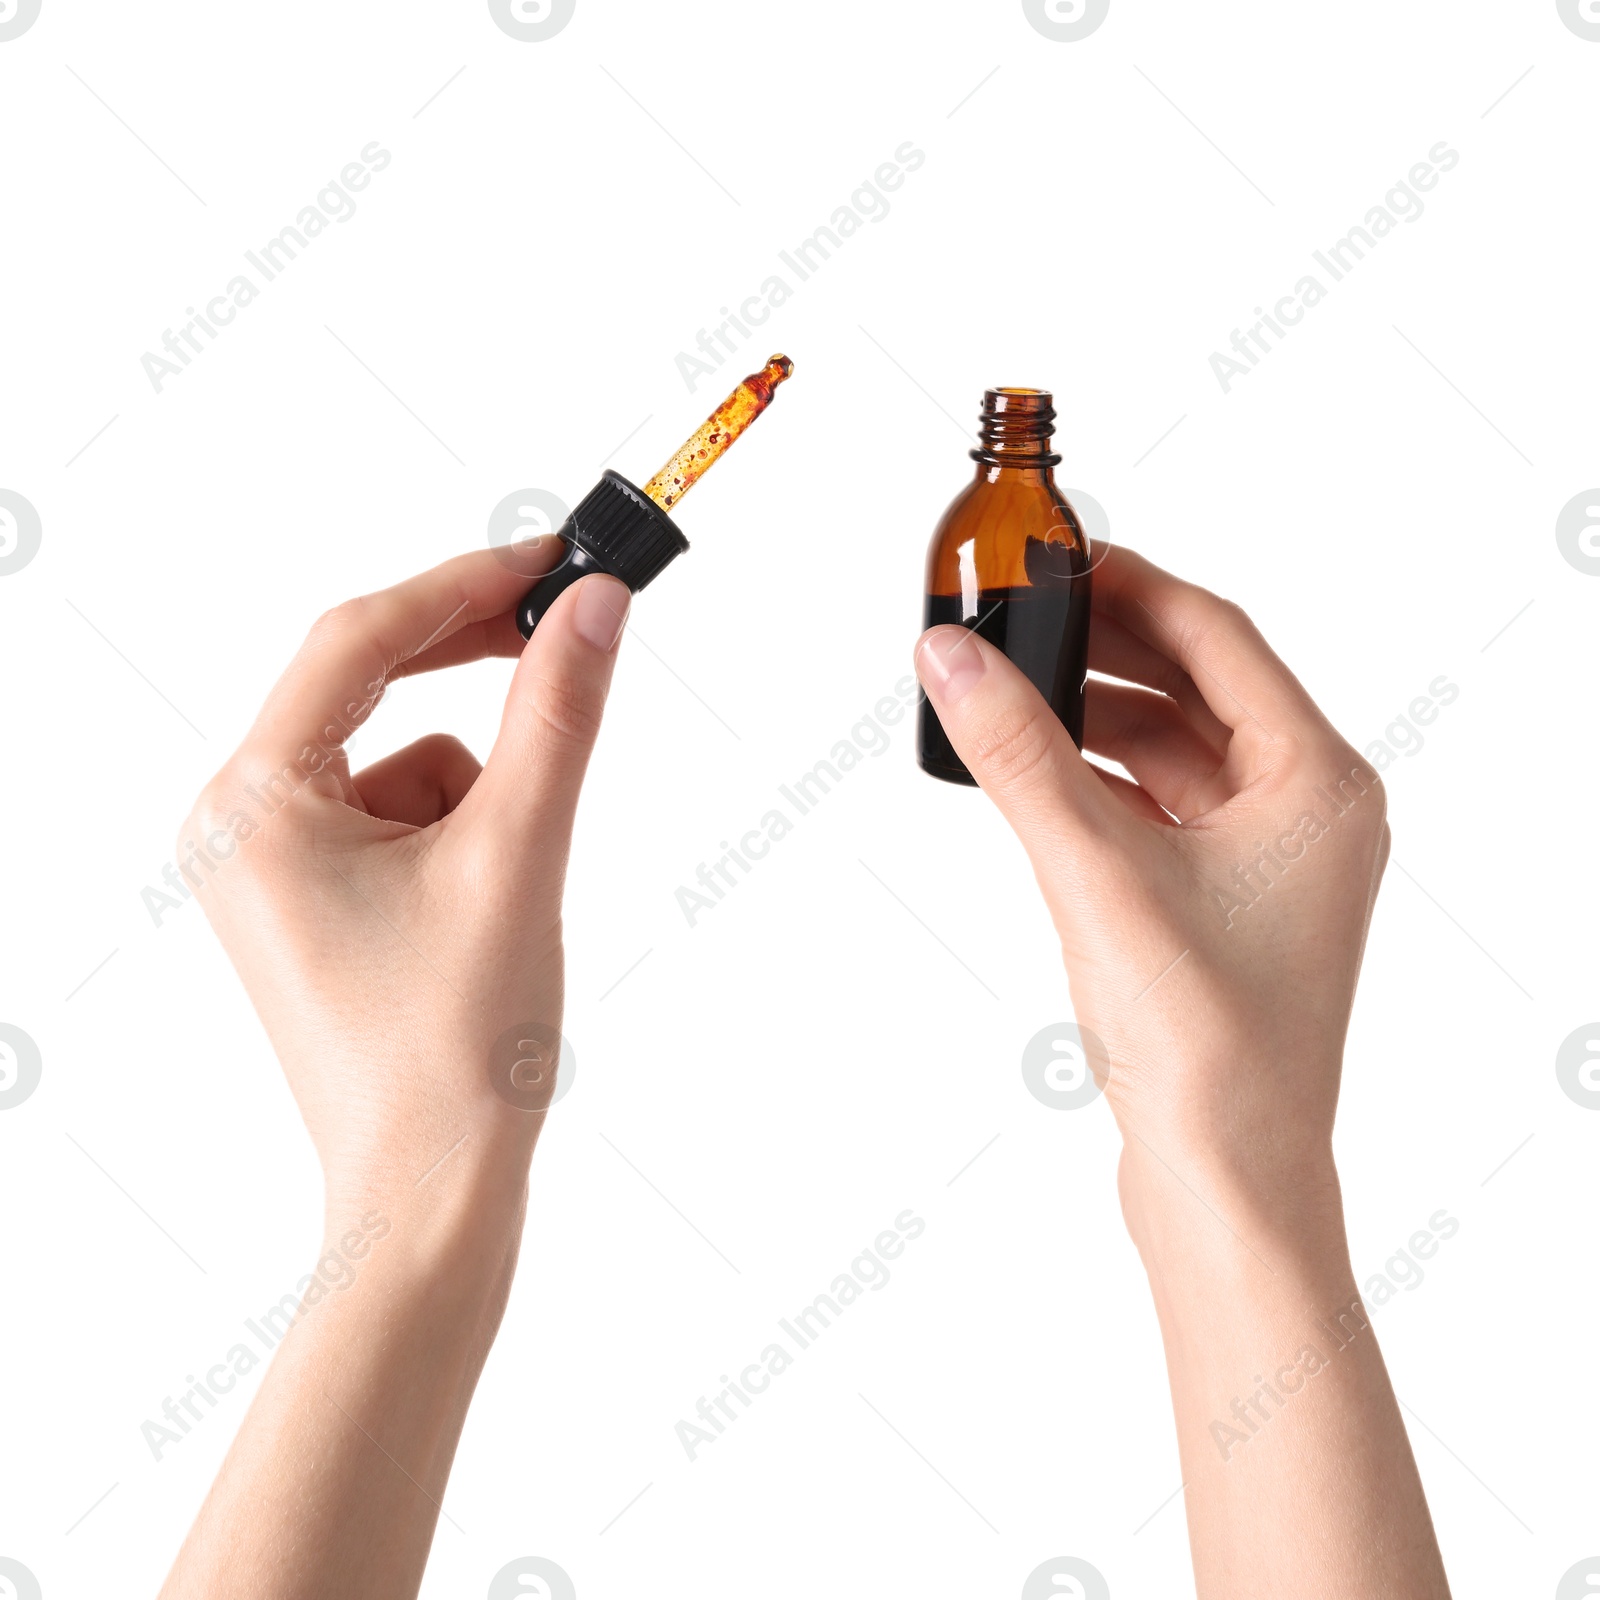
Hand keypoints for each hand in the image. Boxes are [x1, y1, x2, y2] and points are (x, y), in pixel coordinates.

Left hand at [161, 551, 630, 1599]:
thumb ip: (558, 712)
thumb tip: (594, 606)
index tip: (553, 558)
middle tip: (567, 633)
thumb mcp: (519, 853)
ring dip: (480, 793)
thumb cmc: (453, 1051)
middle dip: (473, 670)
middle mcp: (241, 825)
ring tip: (506, 891)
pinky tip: (485, 916)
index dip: (462, 585)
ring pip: (404, 760)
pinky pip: (404, 817)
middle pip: (368, 689)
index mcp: (254, 805)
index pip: (356, 642)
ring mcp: (272, 866)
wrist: (432, 1196)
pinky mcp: (315, 899)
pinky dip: (466, 836)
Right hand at [915, 547, 1450, 1599]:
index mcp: (1318, 782)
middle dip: (1104, 650)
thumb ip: (1019, 756)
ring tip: (1011, 695)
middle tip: (1017, 618)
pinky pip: (1159, 809)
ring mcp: (1271, 862)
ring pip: (1173, 750)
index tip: (1053, 559)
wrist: (1225, 1183)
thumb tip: (951, 657)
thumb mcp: (1094, 873)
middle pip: (1198, 686)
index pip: (1219, 636)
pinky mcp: (1226, 906)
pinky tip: (1038, 778)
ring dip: (1094, 718)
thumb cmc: (1202, 1045)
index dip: (1130, 587)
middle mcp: (1309, 811)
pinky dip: (1099, 783)